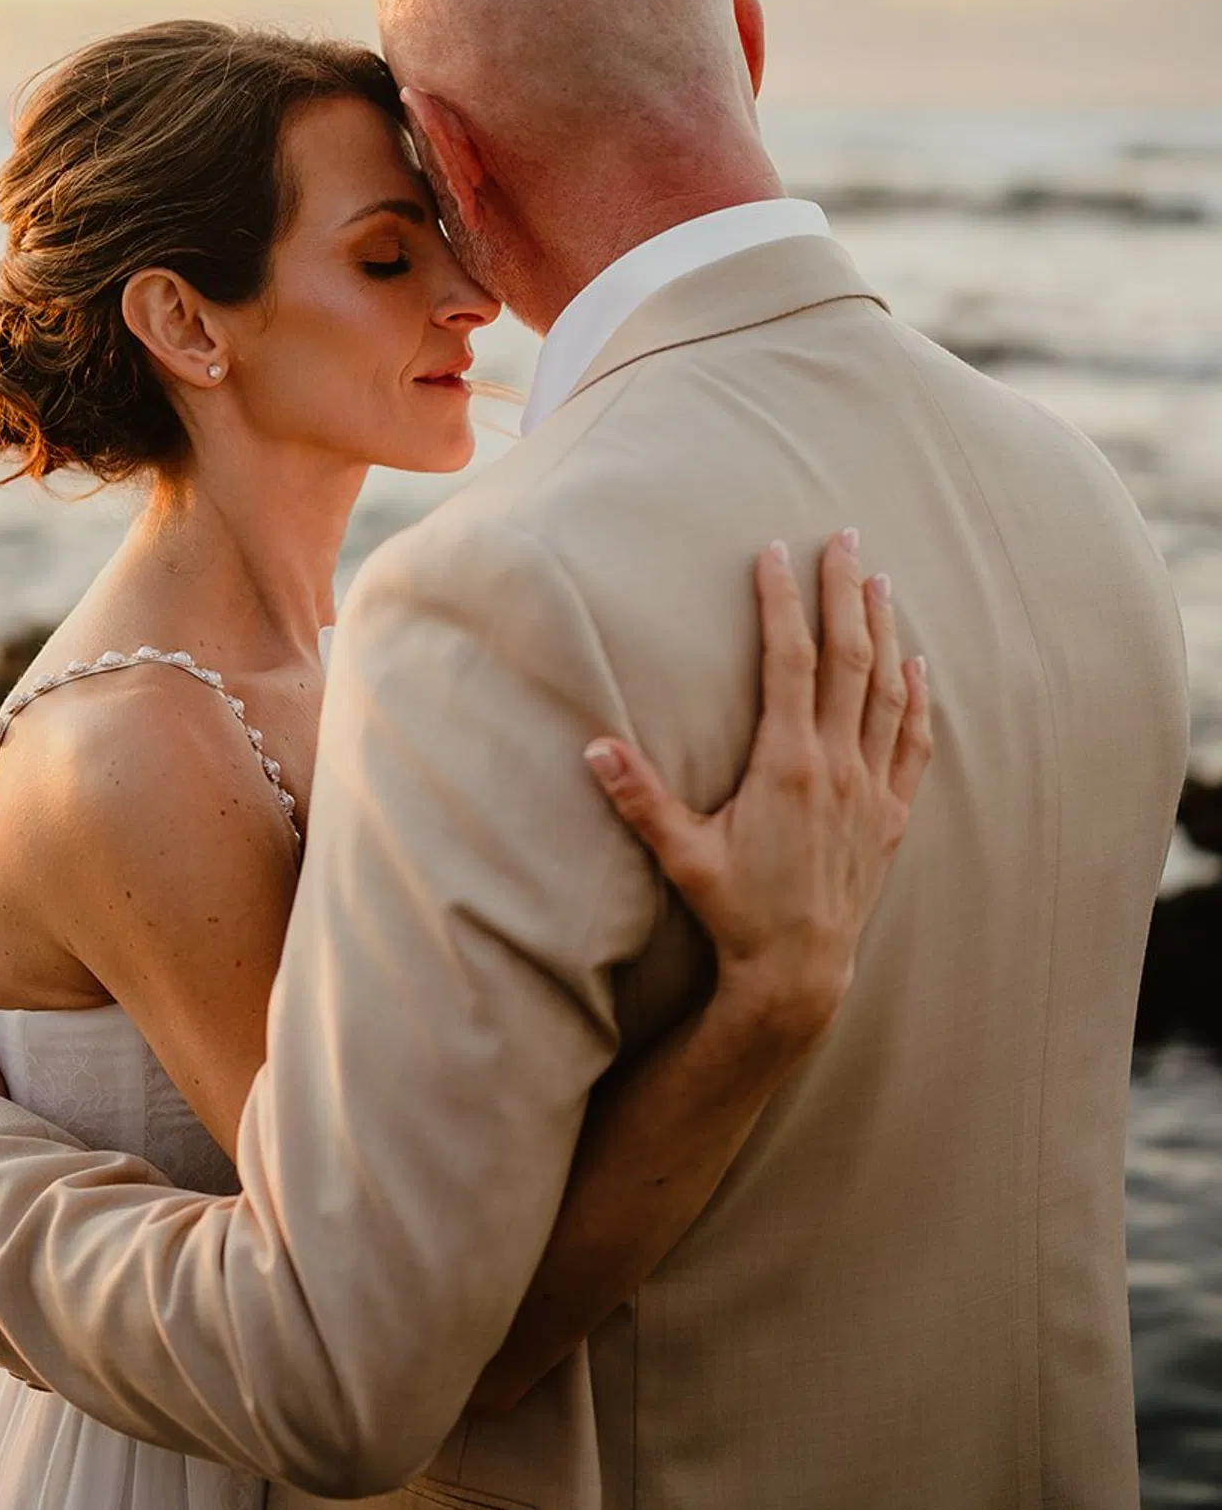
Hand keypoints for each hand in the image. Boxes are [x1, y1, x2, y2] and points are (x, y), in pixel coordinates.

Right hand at [585, 532, 930, 1051]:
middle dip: (845, 593)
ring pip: (885, 690)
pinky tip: (917, 662)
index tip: (775, 552)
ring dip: (883, 630)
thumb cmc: (736, 910)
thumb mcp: (682, 854)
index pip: (788, 661)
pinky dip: (916, 696)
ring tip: (879, 580)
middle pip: (847, 658)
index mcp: (787, 764)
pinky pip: (911, 741)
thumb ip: (639, 799)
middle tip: (845, 537)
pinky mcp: (891, 814)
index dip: (782, 602)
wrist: (799, 972)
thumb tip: (592, 748)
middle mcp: (837, 766)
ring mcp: (871, 788)